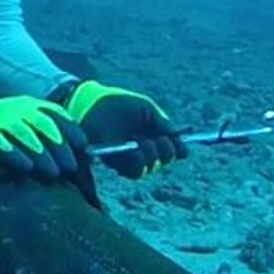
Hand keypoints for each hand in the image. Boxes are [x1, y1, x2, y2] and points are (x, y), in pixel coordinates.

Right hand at [0, 94, 88, 179]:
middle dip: (59, 145)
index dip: (71, 129)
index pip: (55, 113)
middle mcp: (15, 108)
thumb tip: (73, 156)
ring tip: (53, 172)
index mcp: (28, 105)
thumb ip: (44, 136)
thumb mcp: (22, 124)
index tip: (83, 147)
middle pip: (42, 123)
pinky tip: (25, 167)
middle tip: (70, 167)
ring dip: (40, 152)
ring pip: (23, 133)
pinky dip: (13, 154)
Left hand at [59, 81, 186, 177]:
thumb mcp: (146, 108)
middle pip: (163, 162)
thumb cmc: (119, 103)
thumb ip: (162, 123)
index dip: (179, 150)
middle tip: (159, 140)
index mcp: (153, 135)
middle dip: (165, 153)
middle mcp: (143, 150)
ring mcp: (129, 158)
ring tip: (143, 142)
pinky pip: (133, 171)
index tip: (182, 148)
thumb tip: (178, 139)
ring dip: (151, 157)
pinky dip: (138, 161)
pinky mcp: (115, 163)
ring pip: (149, 169)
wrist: (92, 103)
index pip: (172, 150)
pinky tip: (135, 149)